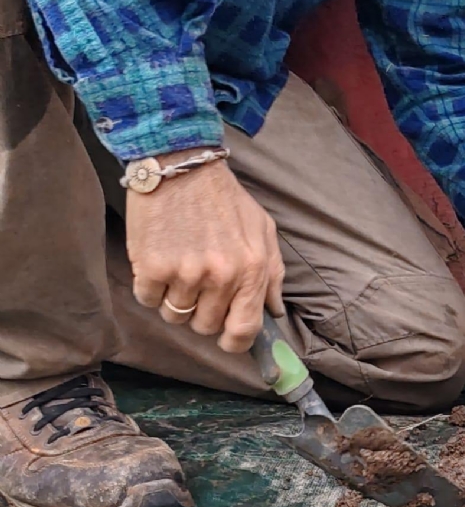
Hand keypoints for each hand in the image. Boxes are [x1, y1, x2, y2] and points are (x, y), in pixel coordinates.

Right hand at [125, 150, 285, 352]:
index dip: (234, 342)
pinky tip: (157, 262)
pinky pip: (147, 299)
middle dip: (200, 314)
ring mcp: (186, 273)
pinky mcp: (152, 266)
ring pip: (174, 315)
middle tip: (198, 288)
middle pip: (205, 326)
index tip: (226, 338)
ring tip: (178, 269)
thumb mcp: (263, 231)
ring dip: (174, 299)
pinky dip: (149, 288)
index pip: (244, 329)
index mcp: (253, 270)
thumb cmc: (224, 199)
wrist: (180, 164)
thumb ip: (272, 274)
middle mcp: (222, 276)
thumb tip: (274, 312)